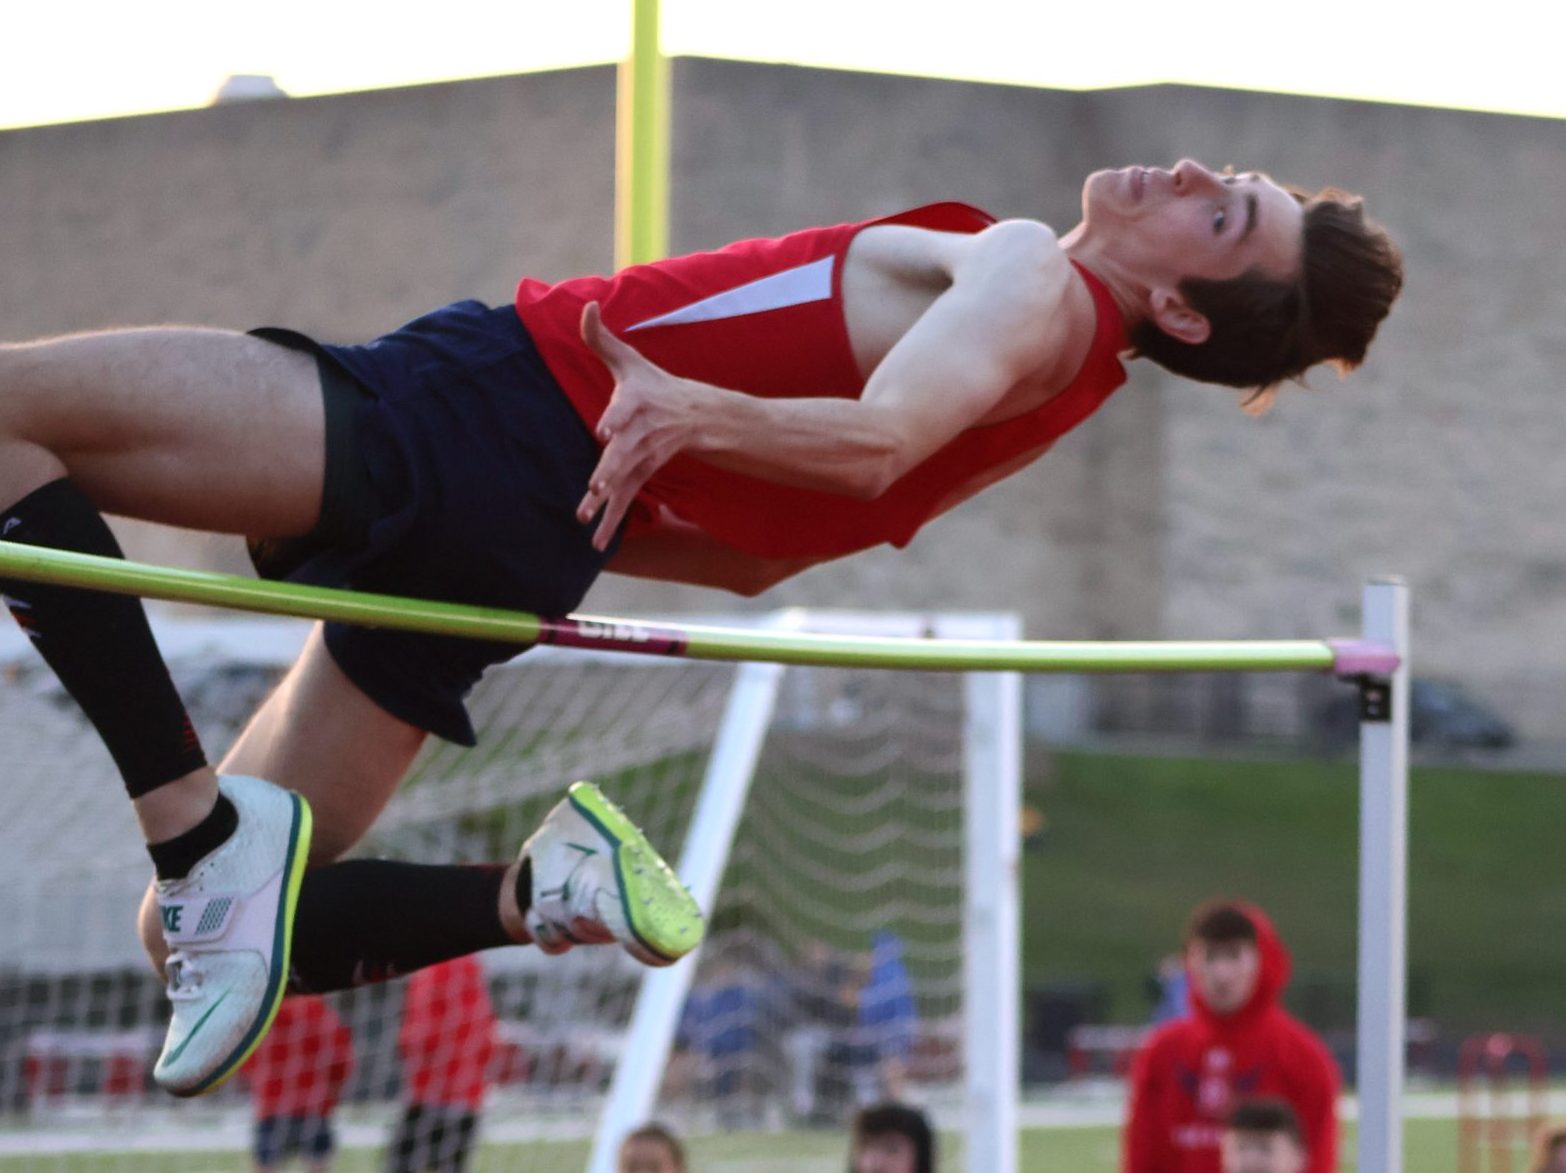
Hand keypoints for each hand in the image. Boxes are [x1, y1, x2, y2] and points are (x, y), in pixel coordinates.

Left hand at [576, 302, 707, 550]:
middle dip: (611, 469)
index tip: (606, 431)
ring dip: (607, 502)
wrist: (695, 415)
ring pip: (624, 481)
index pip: (626, 409)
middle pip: (625, 453)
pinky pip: (626, 500)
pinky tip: (594, 543)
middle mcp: (642, 432)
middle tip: (596, 486)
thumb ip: (599, 336)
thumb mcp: (628, 359)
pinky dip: (611, 523)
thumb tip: (585, 304)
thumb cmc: (653, 384)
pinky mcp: (642, 475)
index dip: (617, 418)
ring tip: (587, 517)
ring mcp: (643, 457)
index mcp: (638, 401)